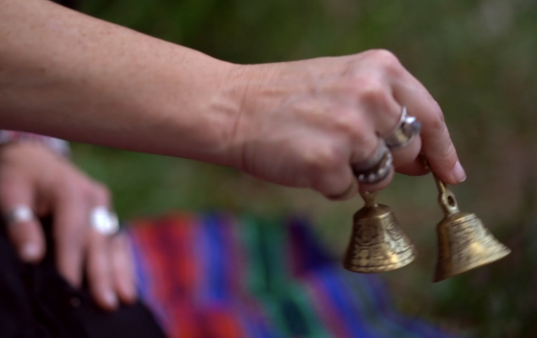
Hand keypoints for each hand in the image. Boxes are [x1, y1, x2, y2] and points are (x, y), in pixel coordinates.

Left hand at [0, 142, 135, 310]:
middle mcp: (95, 198)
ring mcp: (104, 206)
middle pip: (98, 242)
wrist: (35, 154)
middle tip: (106, 302)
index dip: (71, 264)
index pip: (72, 233)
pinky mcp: (106, 214)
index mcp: (70, 190)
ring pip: (113, 243)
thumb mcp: (9, 193)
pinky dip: (122, 262)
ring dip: (119, 271)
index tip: (70, 291)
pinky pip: (117, 240)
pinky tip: (128, 282)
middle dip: (102, 274)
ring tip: (126, 297)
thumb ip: (19, 223)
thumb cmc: (19, 176)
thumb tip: (31, 256)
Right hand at [225, 49, 464, 198]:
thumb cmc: (285, 97)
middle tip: (351, 154)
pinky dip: (326, 184)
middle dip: (389, 162)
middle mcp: (371, 96)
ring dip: (353, 172)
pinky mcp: (328, 162)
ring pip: (379, 176)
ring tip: (316, 147)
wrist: (231, 106)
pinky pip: (346, 191)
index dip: (442, 149)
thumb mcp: (343, 84)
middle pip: (408, 151)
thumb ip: (385, 112)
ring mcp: (350, 131)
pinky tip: (301, 161)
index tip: (451, 173)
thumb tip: (421, 161)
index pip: (429, 115)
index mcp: (379, 69)